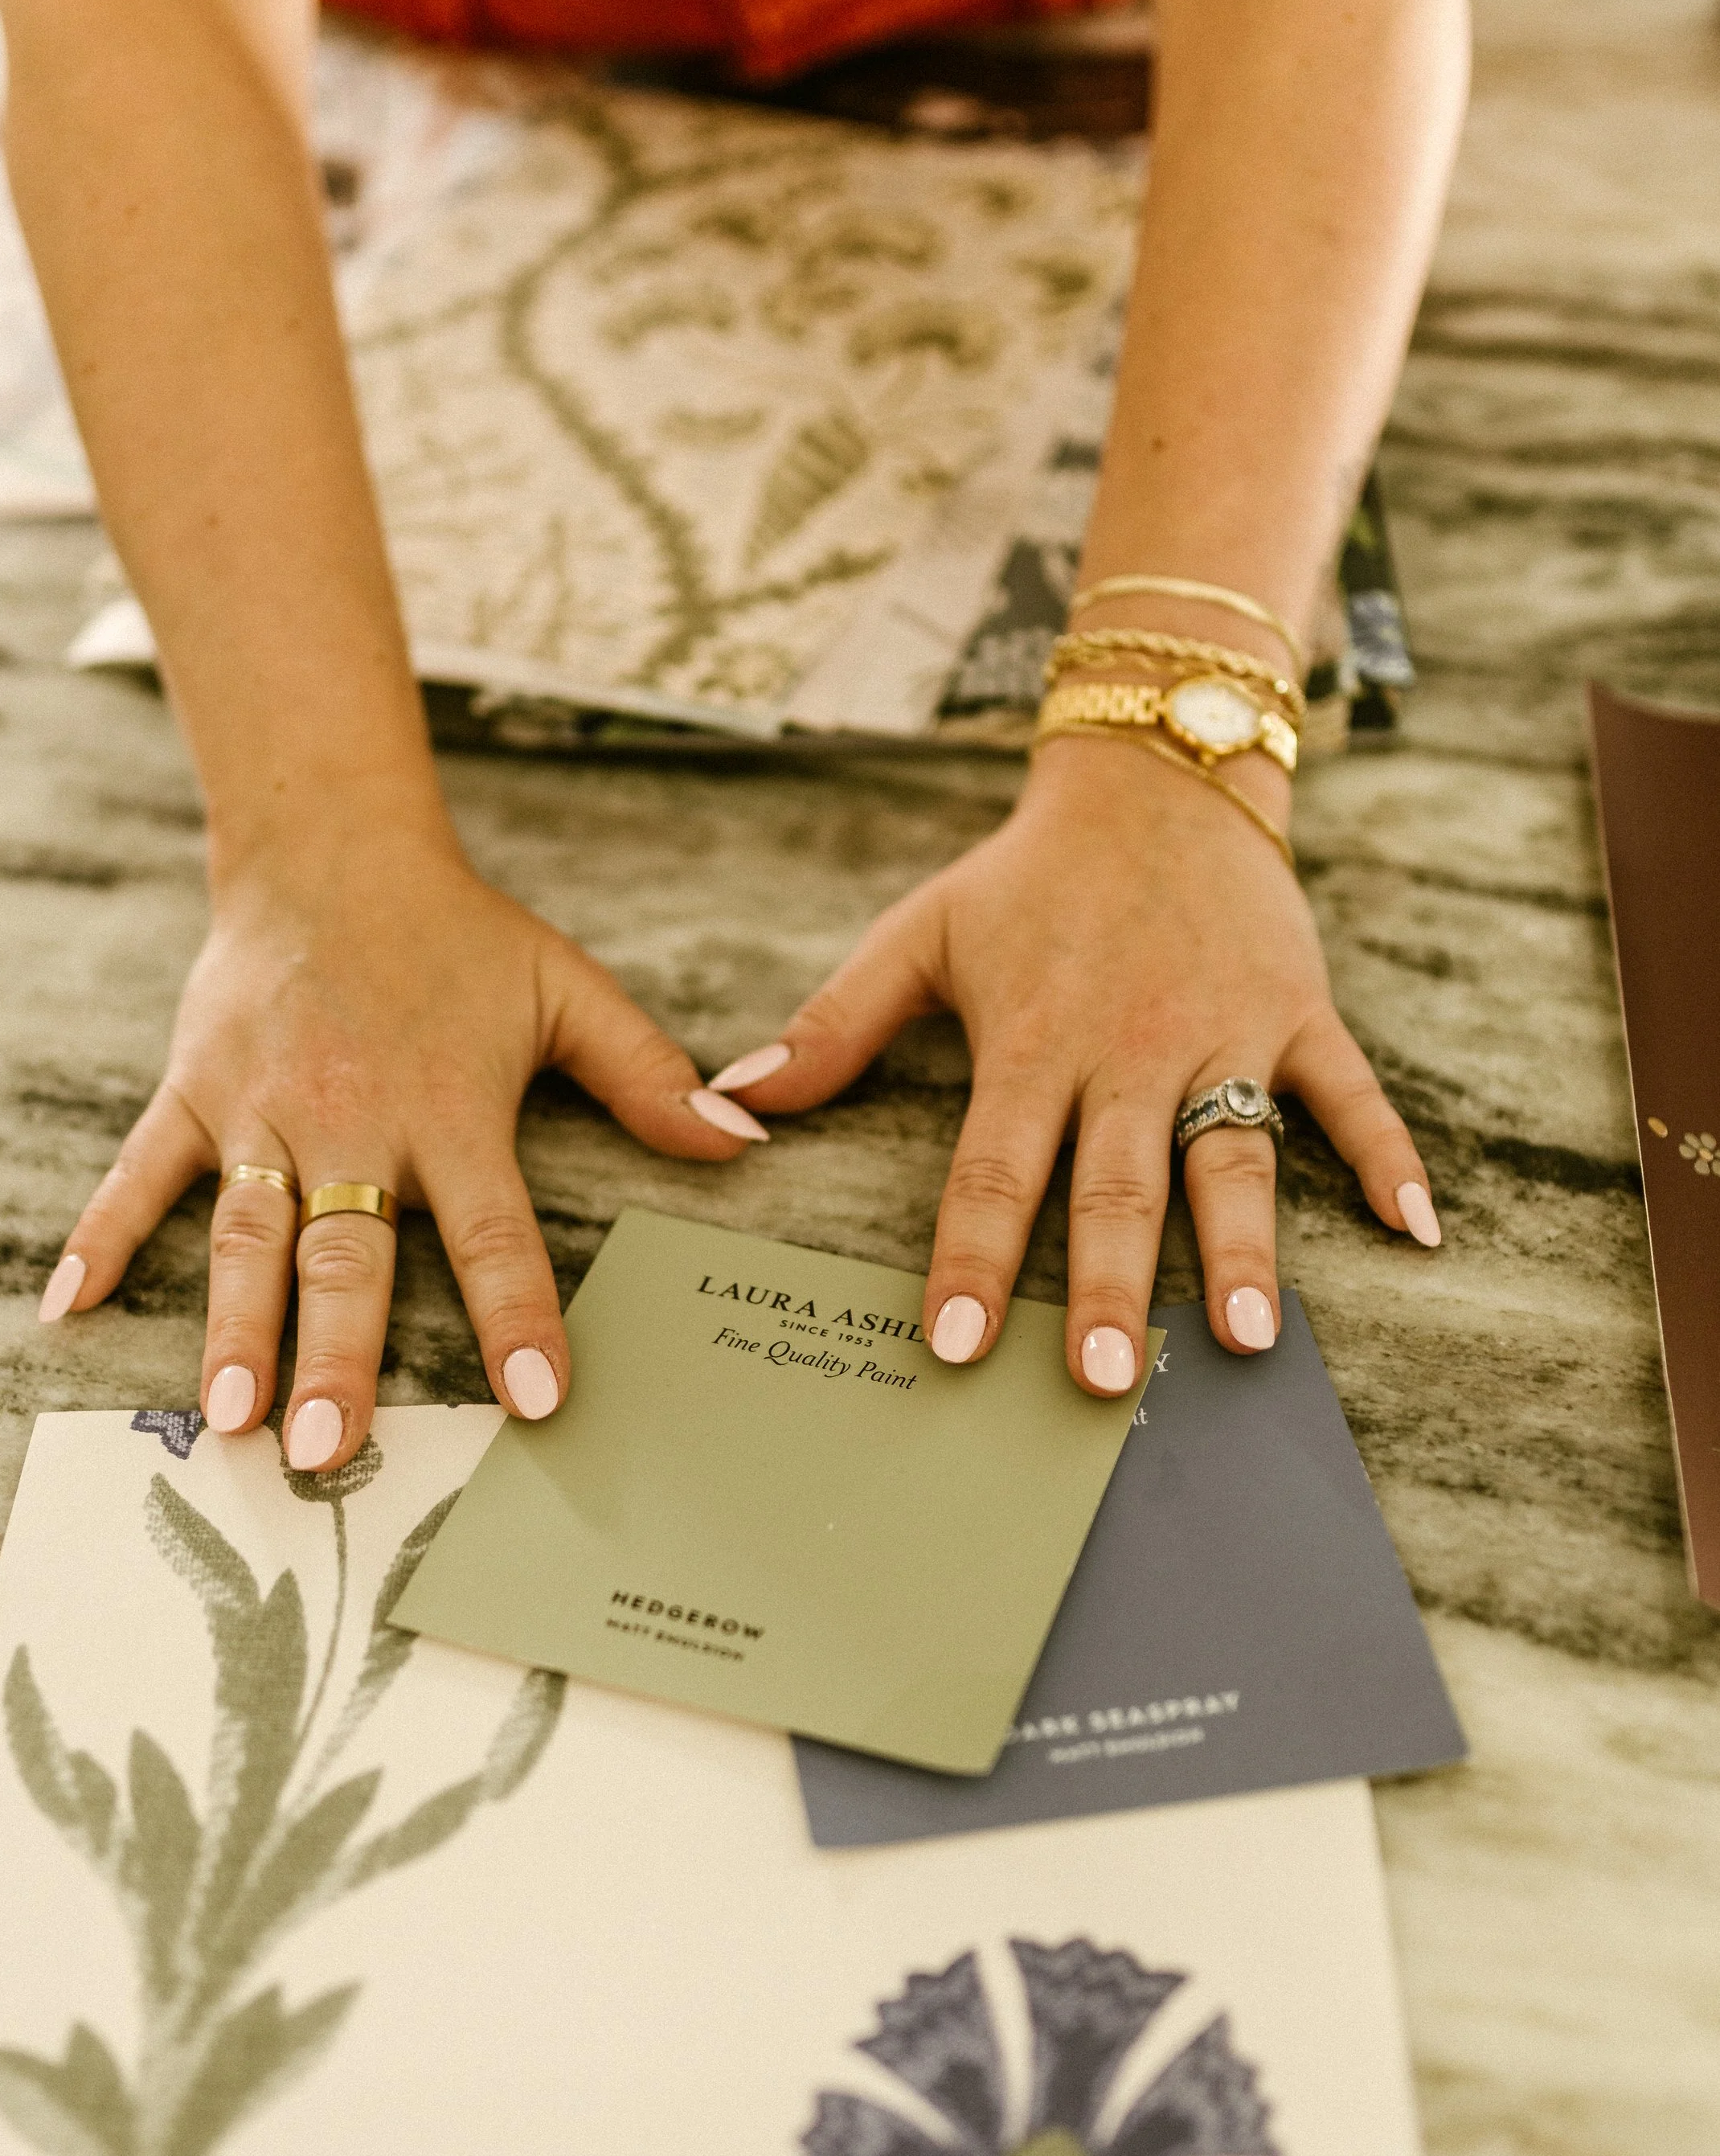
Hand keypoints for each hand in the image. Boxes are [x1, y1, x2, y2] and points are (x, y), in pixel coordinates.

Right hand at [36, 827, 763, 1465]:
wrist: (329, 848)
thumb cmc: (457, 934)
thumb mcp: (566, 989)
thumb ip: (650, 1074)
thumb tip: (742, 1140)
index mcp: (449, 1109)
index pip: (495, 1231)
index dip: (517, 1316)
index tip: (533, 1401)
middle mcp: (352, 1121)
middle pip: (347, 1257)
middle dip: (335, 1358)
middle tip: (325, 1450)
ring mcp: (261, 1113)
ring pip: (247, 1237)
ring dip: (233, 1329)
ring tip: (224, 1417)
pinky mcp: (193, 1094)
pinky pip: (138, 1175)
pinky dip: (100, 1238)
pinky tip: (64, 1309)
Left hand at [718, 735, 1438, 1391]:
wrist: (1157, 773)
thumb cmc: (1027, 877)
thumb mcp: (920, 933)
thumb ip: (834, 1023)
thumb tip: (735, 1096)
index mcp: (1036, 1038)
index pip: (996, 1166)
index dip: (973, 1257)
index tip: (955, 1344)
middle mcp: (1132, 1047)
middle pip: (1118, 1184)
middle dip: (1109, 1287)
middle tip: (1103, 1383)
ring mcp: (1226, 1035)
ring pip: (1236, 1156)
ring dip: (1243, 1249)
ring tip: (1246, 1336)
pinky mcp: (1298, 1014)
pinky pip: (1353, 1096)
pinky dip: (1388, 1158)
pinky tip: (1419, 1231)